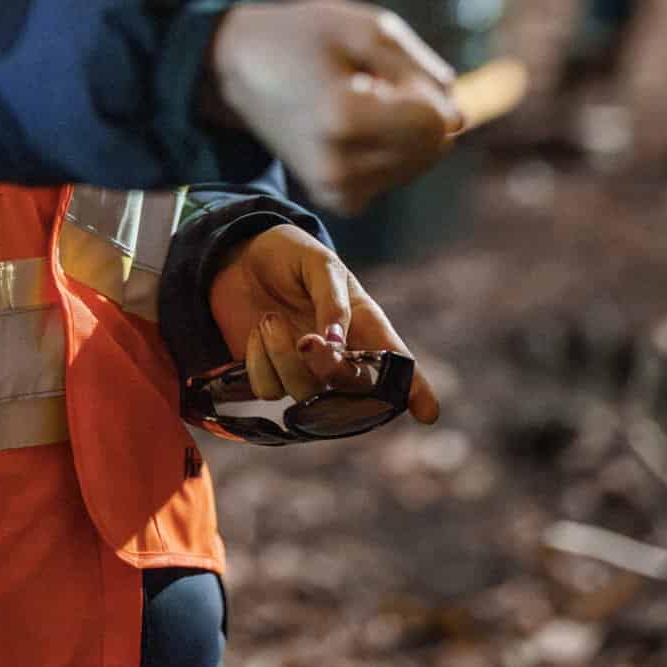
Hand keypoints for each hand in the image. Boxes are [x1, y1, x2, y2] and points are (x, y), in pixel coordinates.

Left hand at [205, 224, 438, 422]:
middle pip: (351, 389)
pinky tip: (256, 332)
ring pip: (305, 393)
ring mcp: (306, 370)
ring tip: (270, 319)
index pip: (396, 362)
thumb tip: (337, 344)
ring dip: (283, 356)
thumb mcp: (319, 263)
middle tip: (308, 341)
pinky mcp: (272, 375)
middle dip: (330, 370)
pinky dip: (258, 360)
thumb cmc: (289, 255)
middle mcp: (341, 355)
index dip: (414, 388)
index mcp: (364, 324)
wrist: (239, 254)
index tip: (427, 412)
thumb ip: (333, 301)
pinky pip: (268, 390)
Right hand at [212, 0, 461, 215]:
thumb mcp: (364, 27)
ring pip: (421, 160)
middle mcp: (339, 166)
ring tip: (353, 100)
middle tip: (365, 82)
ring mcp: (336, 189)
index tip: (379, 70)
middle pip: (433, 145)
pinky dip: (389, 145)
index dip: (423, 87)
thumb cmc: (302, 37)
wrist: (238, 68)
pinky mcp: (338, 198)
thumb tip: (460, 118)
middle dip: (417, 108)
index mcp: (342, 119)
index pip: (436, 122)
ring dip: (403, 126)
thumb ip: (420, 69)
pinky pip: (399, 171)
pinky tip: (352, 123)